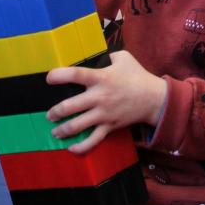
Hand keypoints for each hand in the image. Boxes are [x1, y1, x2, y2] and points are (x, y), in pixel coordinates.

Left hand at [46, 50, 166, 153]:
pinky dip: (80, 147)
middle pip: (70, 106)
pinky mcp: (109, 126)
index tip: (49, 78)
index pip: (77, 75)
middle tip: (50, 114)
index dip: (59, 75)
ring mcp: (104, 114)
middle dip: (55, 112)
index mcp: (102, 78)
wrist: (154, 98)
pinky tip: (71, 148)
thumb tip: (95, 56)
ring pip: (76, 126)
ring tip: (55, 130)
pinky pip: (92, 140)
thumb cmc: (138, 76)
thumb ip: (107, 56)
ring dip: (61, 130)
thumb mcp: (124, 58)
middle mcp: (100, 97)